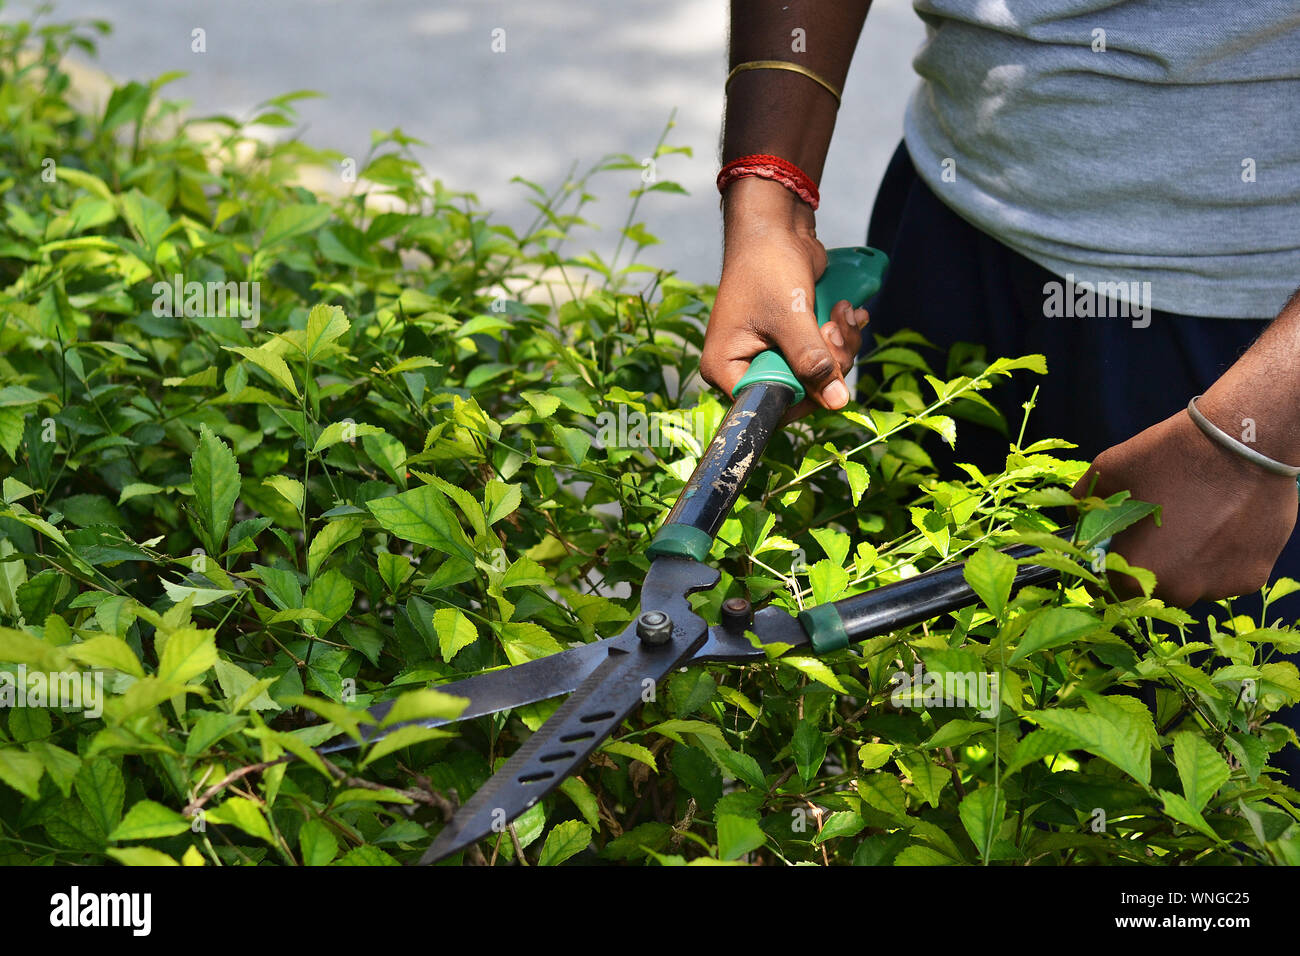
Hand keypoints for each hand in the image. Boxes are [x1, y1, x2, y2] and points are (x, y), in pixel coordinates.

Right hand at [700, 178, 867, 418]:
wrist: (776, 225)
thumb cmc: (767, 265)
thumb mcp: (790, 317)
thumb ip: (811, 361)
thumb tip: (836, 401)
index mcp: (726, 368)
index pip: (766, 406)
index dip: (802, 397)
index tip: (827, 374)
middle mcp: (744, 365)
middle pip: (798, 392)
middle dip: (828, 363)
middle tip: (835, 329)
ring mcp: (770, 352)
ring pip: (817, 373)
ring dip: (840, 345)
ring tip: (842, 312)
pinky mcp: (793, 339)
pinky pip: (823, 353)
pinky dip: (841, 335)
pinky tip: (847, 310)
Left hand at [1072, 408, 1298, 606]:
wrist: (1248, 442)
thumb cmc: (1172, 456)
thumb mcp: (1109, 471)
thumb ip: (1085, 503)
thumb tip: (1078, 516)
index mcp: (1134, 574)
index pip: (1107, 588)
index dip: (1105, 569)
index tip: (1112, 549)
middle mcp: (1177, 591)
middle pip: (1151, 586)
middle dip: (1148, 561)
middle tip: (1158, 526)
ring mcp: (1218, 588)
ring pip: (1191, 582)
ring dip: (1186, 561)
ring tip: (1195, 520)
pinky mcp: (1252, 577)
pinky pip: (1224, 574)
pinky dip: (1220, 556)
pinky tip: (1223, 523)